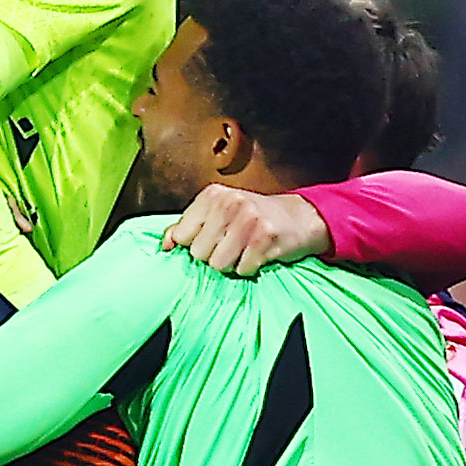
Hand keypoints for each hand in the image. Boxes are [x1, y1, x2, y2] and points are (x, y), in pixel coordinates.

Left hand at [162, 185, 331, 276]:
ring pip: (219, 264)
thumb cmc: (255, 217)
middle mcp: (229, 203)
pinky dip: (250, 268)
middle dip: (214, 256)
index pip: (182, 235)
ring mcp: (248, 220)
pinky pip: (243, 270)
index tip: (212, 240)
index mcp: (212, 195)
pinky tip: (259, 255)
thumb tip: (165, 245)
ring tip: (244, 251)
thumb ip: (190, 226)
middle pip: (199, 254)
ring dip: (232, 265)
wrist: (300, 217)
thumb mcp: (219, 212)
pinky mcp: (265, 238)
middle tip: (232, 246)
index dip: (195, 245)